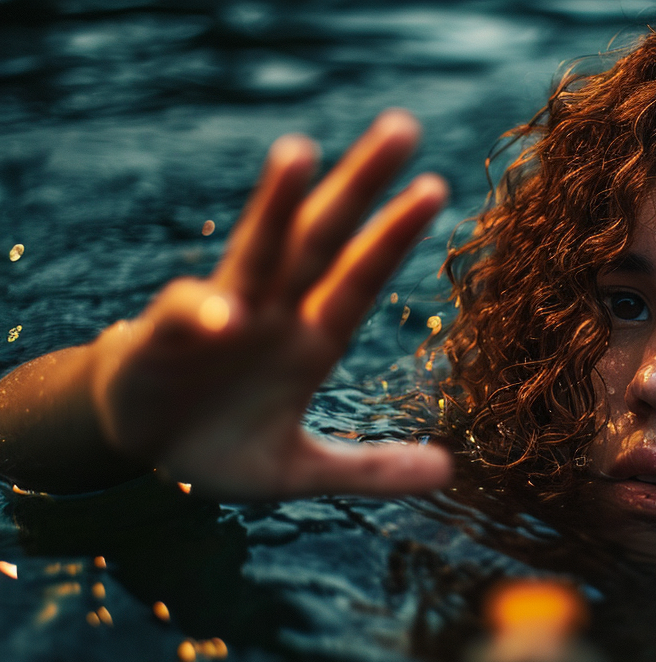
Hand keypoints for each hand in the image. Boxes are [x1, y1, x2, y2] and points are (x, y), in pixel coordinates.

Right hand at [87, 109, 451, 499]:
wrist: (142, 447)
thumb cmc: (224, 444)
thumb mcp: (301, 471)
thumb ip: (370, 471)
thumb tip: (448, 474)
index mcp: (311, 338)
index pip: (361, 276)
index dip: (394, 235)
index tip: (433, 188)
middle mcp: (273, 312)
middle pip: (322, 238)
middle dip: (359, 184)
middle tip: (402, 127)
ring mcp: (220, 317)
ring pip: (254, 251)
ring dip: (275, 205)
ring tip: (299, 152)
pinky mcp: (165, 339)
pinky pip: (184, 317)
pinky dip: (200, 312)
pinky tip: (224, 314)